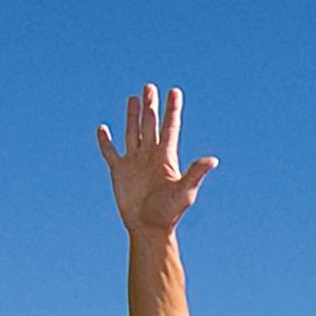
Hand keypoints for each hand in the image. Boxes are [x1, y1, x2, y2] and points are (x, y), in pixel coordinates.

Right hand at [95, 81, 217, 239]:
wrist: (148, 228)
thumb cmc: (169, 213)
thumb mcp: (185, 192)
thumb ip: (196, 173)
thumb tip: (213, 160)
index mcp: (166, 157)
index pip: (170, 127)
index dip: (172, 109)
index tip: (175, 91)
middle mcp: (150, 155)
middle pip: (150, 124)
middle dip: (151, 106)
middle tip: (150, 86)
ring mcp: (134, 162)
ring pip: (133, 132)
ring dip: (132, 116)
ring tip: (133, 98)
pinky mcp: (119, 171)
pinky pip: (110, 152)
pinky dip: (105, 141)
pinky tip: (103, 129)